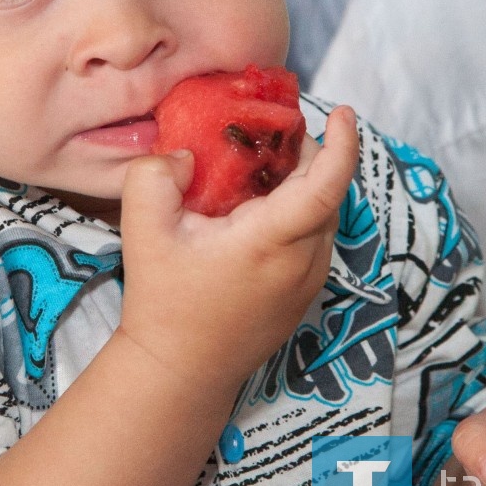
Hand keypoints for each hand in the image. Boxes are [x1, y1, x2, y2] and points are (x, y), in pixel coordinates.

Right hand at [117, 105, 358, 393]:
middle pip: (325, 192)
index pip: (325, 186)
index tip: (342, 112)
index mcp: (270, 242)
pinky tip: (258, 210)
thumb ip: (156, 174)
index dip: (341, 144)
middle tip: (268, 131)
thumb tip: (190, 154)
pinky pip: (315, 237)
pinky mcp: (305, 294)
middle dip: (306, 154)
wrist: (180, 372)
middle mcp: (303, 262)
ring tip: (260, 168)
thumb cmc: (163, 301)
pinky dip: (298, 210)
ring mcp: (309, 282)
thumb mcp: (142, 228)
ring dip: (303, 183)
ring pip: (323, 214)